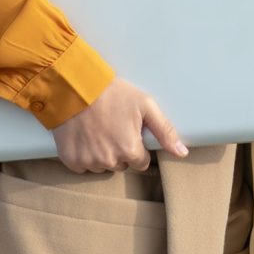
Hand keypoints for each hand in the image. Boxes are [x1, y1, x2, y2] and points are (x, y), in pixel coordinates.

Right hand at [50, 76, 188, 173]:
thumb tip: (183, 153)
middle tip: (113, 126)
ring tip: (98, 128)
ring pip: (102, 166)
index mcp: (129, 150)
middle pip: (121, 164)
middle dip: (119, 149)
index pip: (141, 162)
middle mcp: (109, 161)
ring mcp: (89, 162)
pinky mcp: (71, 160)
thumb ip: (165, 131)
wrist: (76, 87)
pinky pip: (81, 165)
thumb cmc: (113, 93)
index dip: (137, 146)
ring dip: (101, 153)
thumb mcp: (145, 105)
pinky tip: (84, 135)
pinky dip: (83, 154)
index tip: (129, 131)